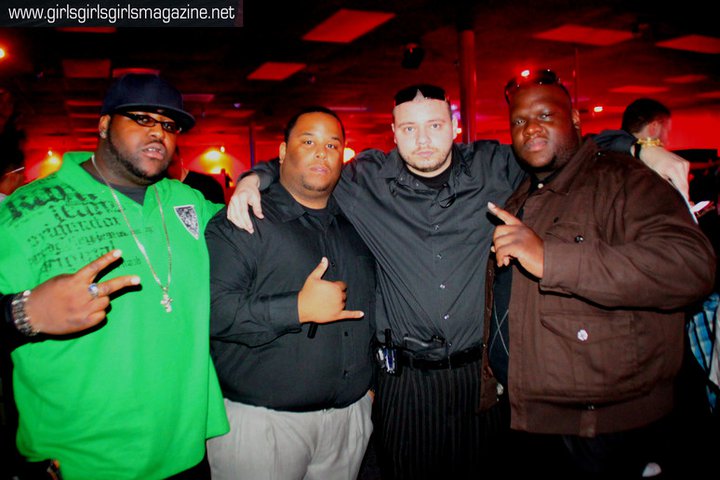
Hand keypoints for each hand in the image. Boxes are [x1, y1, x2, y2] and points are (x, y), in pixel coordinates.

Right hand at [23, 250, 139, 334]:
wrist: (32, 315)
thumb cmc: (47, 294)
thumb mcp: (61, 280)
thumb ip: (79, 279)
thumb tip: (96, 281)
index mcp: (74, 281)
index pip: (94, 268)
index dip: (107, 259)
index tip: (120, 252)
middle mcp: (81, 295)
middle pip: (108, 287)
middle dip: (125, 282)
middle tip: (137, 279)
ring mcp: (84, 310)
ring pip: (106, 302)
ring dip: (101, 300)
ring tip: (87, 302)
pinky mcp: (84, 323)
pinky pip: (102, 315)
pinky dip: (98, 312)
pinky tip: (86, 312)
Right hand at [227, 174, 262, 233]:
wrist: (245, 184)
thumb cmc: (252, 191)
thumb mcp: (257, 198)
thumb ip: (258, 208)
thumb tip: (260, 217)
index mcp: (242, 197)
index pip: (243, 211)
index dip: (247, 220)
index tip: (251, 227)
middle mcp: (234, 199)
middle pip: (237, 215)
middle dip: (243, 224)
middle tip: (250, 230)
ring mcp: (231, 202)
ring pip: (232, 216)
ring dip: (238, 224)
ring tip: (245, 228)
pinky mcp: (229, 204)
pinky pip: (229, 215)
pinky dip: (234, 220)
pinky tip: (239, 224)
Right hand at [298, 257, 363, 323]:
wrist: (302, 307)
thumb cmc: (307, 293)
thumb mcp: (313, 277)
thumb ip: (321, 268)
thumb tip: (325, 260)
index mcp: (335, 287)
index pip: (342, 285)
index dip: (337, 286)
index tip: (331, 288)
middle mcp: (339, 297)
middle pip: (343, 294)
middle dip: (338, 294)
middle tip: (328, 296)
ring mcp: (338, 307)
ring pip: (344, 303)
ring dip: (339, 302)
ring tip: (328, 302)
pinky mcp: (337, 315)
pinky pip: (349, 315)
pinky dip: (355, 314)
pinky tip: (361, 314)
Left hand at [488, 202, 544, 277]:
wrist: (549, 262)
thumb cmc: (536, 255)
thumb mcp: (522, 245)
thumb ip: (508, 244)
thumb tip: (492, 249)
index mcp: (522, 227)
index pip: (507, 216)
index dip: (498, 210)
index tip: (489, 205)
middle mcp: (520, 229)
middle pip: (497, 230)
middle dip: (496, 242)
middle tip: (502, 253)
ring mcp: (519, 236)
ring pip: (498, 243)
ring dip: (499, 254)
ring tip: (506, 260)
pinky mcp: (518, 246)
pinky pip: (500, 251)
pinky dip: (500, 259)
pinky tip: (504, 263)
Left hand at [639, 146, 689, 199]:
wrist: (651, 150)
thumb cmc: (650, 162)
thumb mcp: (656, 176)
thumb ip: (666, 185)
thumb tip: (673, 195)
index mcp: (673, 169)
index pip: (682, 187)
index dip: (684, 197)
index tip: (685, 205)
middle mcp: (681, 165)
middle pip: (685, 185)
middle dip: (683, 194)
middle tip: (682, 203)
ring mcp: (684, 163)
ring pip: (685, 181)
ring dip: (682, 187)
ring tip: (675, 191)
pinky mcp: (685, 163)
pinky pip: (685, 175)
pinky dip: (681, 180)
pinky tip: (675, 181)